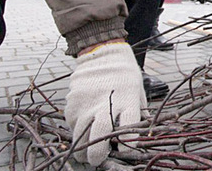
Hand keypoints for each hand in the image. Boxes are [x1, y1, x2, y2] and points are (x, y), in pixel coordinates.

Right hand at [65, 42, 146, 165]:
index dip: (126, 144)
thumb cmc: (125, 73)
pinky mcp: (72, 100)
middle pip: (99, 137)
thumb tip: (140, 132)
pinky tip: (82, 126)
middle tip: (95, 161)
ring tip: (86, 150)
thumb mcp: (137, 89)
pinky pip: (71, 122)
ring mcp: (87, 102)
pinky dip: (75, 128)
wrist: (103, 52)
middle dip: (96, 155)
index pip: (128, 128)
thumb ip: (137, 111)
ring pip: (80, 134)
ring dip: (82, 145)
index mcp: (127, 100)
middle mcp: (106, 103)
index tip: (122, 152)